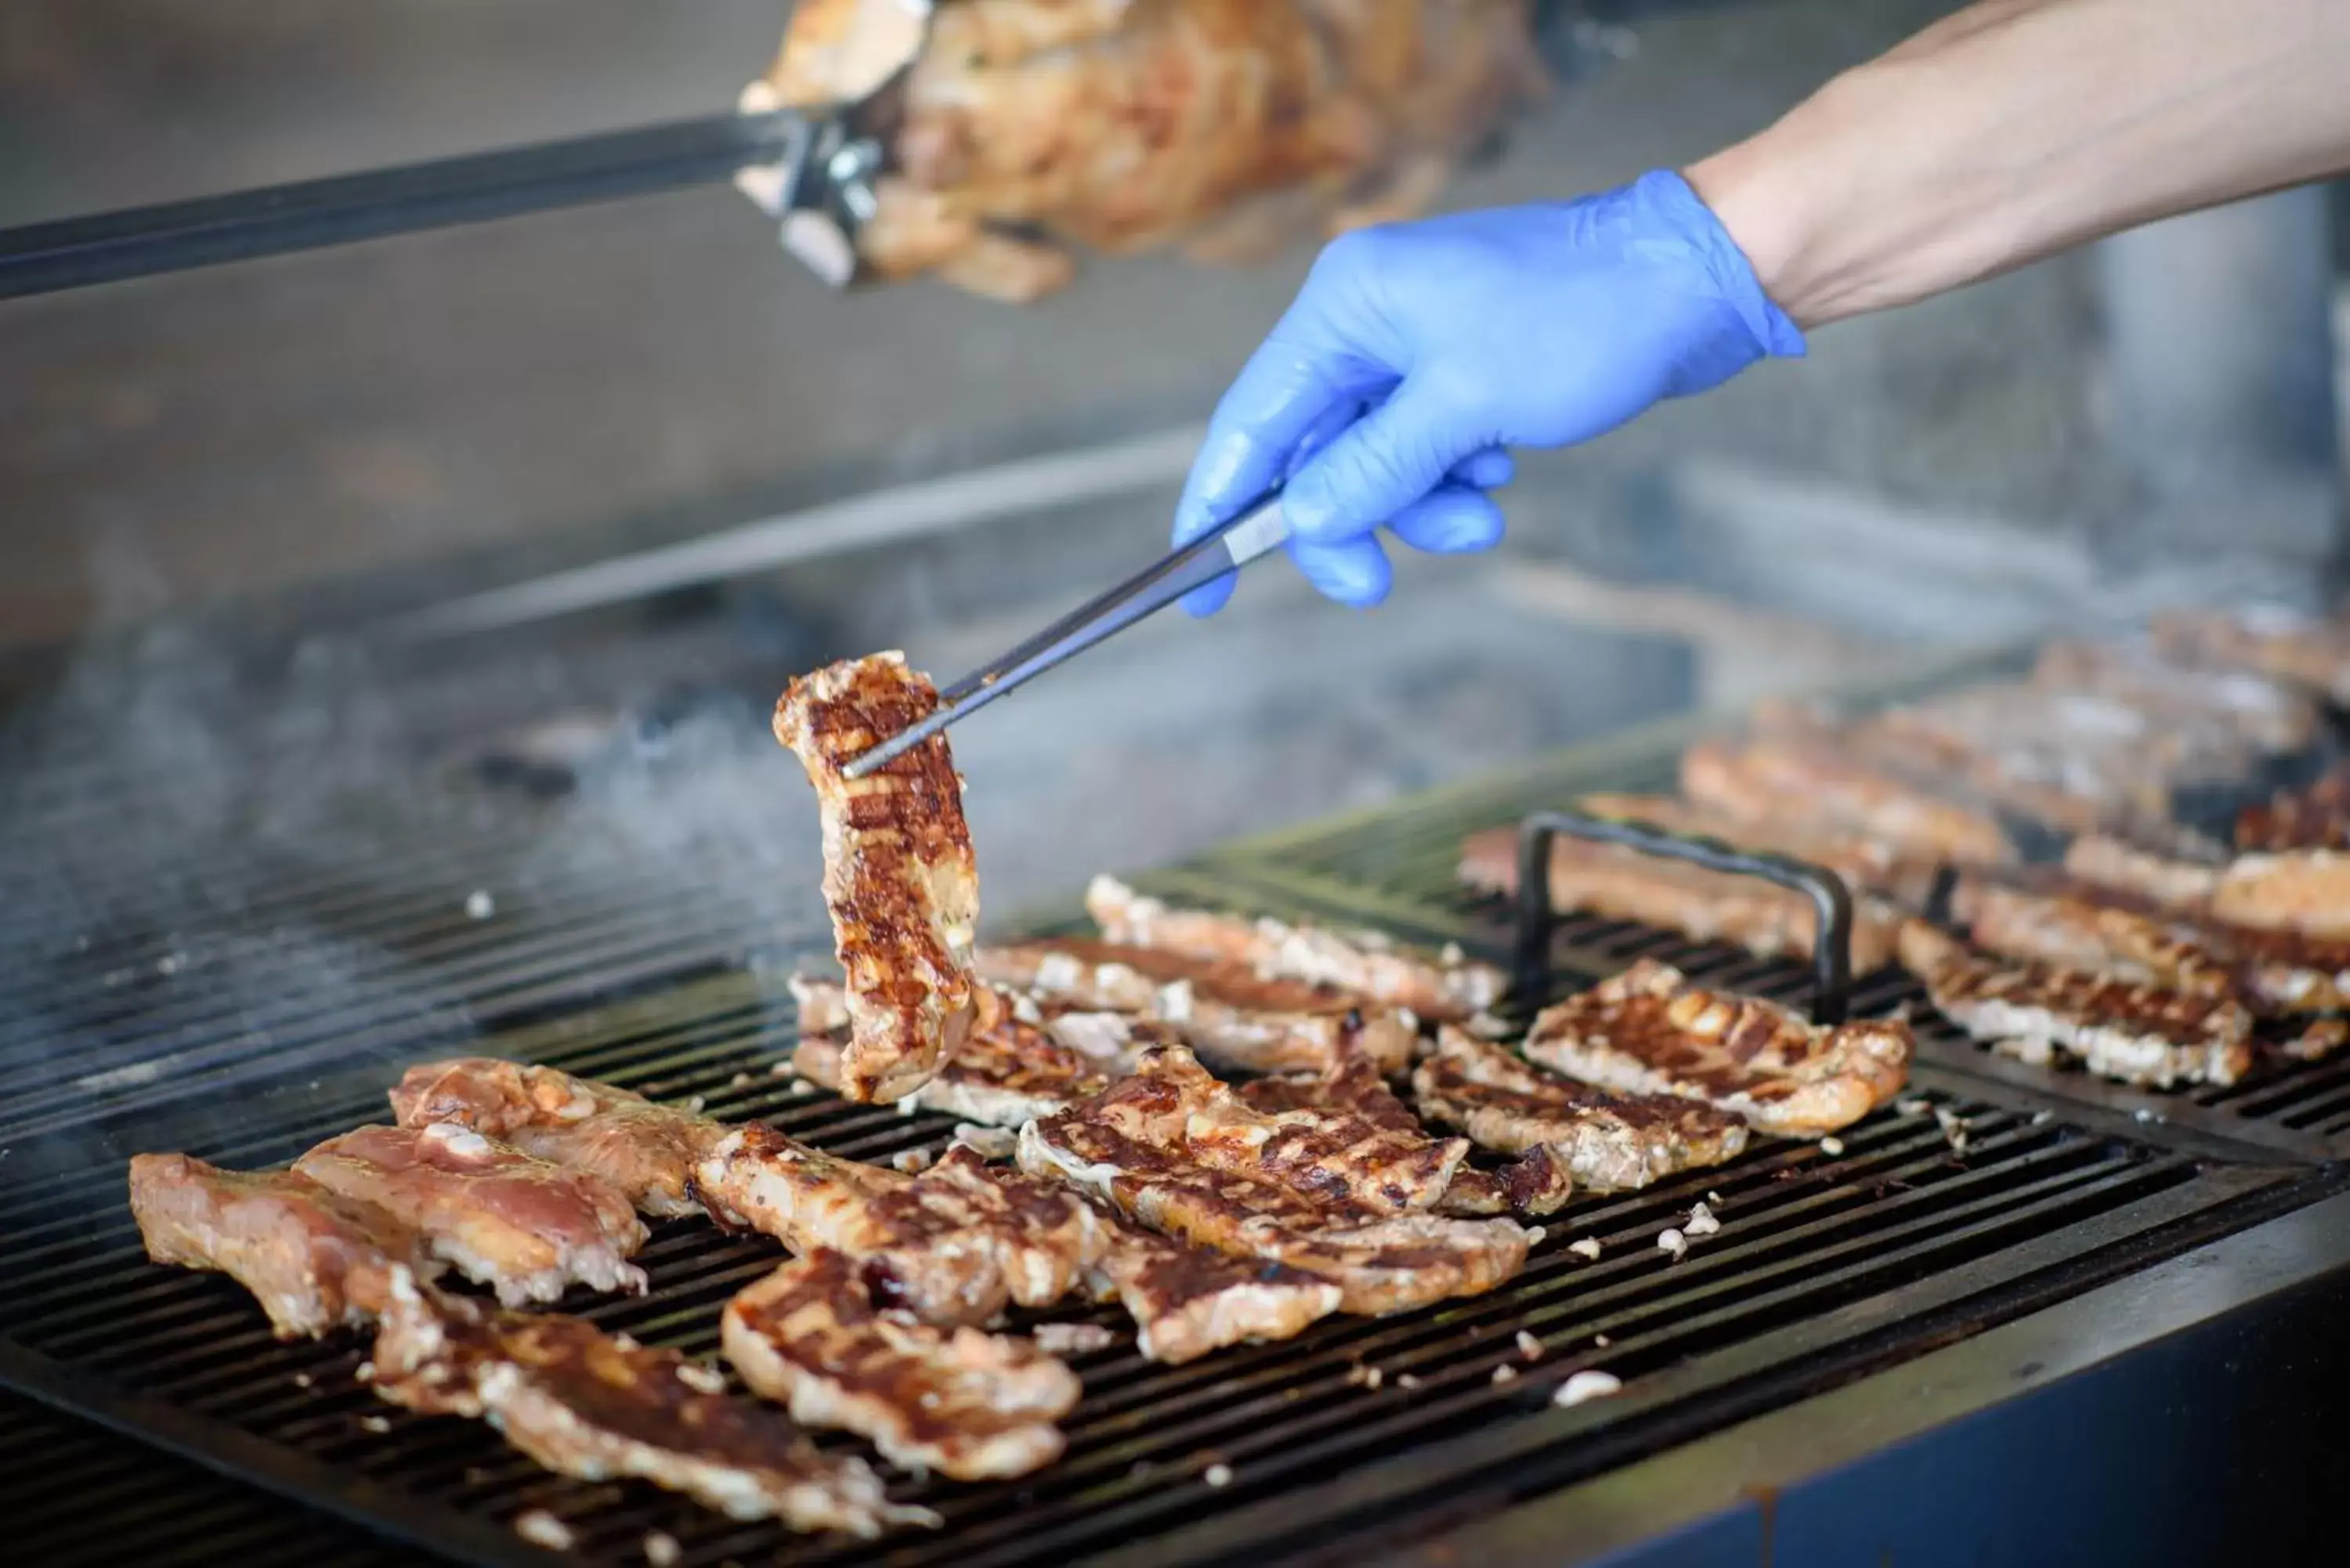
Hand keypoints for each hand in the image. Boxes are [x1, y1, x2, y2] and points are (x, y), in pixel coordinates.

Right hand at [1172, 170, 1803, 611]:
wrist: (1697, 280)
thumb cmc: (1586, 318)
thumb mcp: (1467, 409)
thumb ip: (1373, 469)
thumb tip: (1305, 521)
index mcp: (1346, 304)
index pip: (1251, 419)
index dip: (1220, 506)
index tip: (1199, 587)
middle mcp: (1366, 317)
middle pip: (1310, 453)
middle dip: (1346, 522)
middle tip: (1372, 585)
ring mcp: (1415, 342)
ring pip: (1372, 462)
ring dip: (1417, 506)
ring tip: (1482, 515)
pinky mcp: (1460, 366)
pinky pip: (1422, 448)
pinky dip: (1451, 479)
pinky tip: (1500, 469)